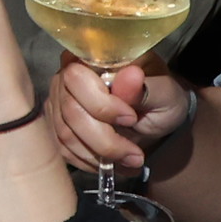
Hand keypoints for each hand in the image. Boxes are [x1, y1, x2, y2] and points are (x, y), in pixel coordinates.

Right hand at [52, 53, 186, 172]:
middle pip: (70, 111)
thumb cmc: (161, 98)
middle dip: (104, 140)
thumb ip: (146, 88)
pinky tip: (111, 163)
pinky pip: (62, 149)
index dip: (100, 104)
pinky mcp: (56, 124)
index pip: (77, 78)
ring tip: (130, 162)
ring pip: (66, 134)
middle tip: (135, 155)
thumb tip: (132, 75)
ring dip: (99, 155)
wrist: (156, 118)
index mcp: (92, 58)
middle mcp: (66, 75)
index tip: (131, 119)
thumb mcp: (164, 93)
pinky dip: (89, 162)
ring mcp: (57, 101)